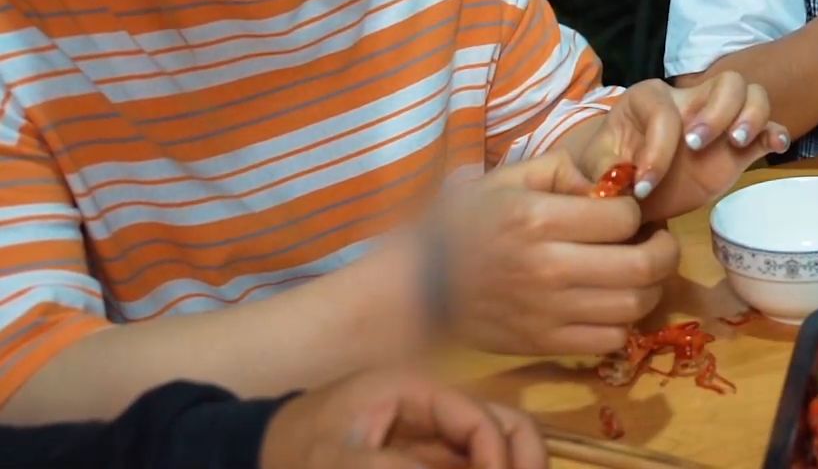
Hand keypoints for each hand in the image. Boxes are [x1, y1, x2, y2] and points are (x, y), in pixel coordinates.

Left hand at [259, 367, 545, 468]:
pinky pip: (471, 464)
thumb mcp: (334, 461)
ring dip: (511, 465)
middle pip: (506, 424)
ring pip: (498, 446)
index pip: (478, 418)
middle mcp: (437, 407)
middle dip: (523, 460)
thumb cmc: (294, 449)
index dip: (496, 457)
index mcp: (416, 391)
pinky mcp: (429, 458)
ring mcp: (436, 435)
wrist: (260, 450)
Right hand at [439, 151, 678, 355]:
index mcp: (538, 220)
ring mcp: (549, 312)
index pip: (625, 217)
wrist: (416, 286)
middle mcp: (549, 268)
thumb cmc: (461, 225)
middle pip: (644, 266)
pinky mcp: (545, 344)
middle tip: (656, 241)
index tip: (628, 211)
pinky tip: (609, 303)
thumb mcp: (505, 179)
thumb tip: (610, 182)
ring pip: (635, 306)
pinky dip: (622, 322)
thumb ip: (562, 169)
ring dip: (649, 287)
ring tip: (637, 272)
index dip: (637, 211)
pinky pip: (610, 340)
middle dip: (664, 250)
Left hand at [573, 76, 789, 220]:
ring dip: (751, 116)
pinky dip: (774, 134)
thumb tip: (611, 183)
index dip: (655, 147)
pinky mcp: (737, 149)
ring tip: (737, 143)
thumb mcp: (596, 170)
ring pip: (752, 94)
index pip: (664, 110)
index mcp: (650, 98)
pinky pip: (768, 130)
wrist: (629, 189)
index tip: (643, 185)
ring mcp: (719, 122)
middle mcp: (690, 101)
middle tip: (697, 145)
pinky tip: (775, 147)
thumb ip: (602, 172)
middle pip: (725, 82)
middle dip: (716, 112)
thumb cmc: (611, 171)